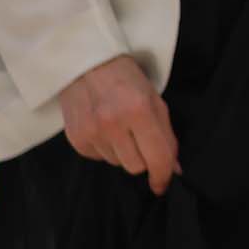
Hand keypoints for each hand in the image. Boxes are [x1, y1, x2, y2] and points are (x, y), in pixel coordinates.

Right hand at [56, 54, 180, 192]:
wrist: (85, 63)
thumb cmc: (126, 78)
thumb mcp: (154, 100)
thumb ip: (166, 136)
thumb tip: (173, 169)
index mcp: (139, 111)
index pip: (157, 158)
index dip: (163, 176)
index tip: (162, 185)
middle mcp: (112, 124)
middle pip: (135, 167)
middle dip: (143, 158)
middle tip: (140, 138)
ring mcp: (90, 132)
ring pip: (116, 163)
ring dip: (122, 152)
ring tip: (119, 128)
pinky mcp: (75, 138)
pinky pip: (98, 158)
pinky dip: (105, 148)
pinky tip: (103, 128)